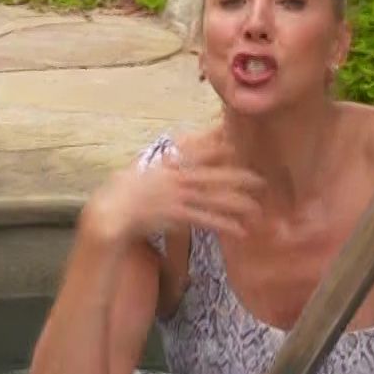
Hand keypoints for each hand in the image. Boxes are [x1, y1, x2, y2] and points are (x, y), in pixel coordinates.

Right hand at [85, 133, 264, 244]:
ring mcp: (178, 196)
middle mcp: (177, 177)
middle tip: (262, 180)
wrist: (111, 212)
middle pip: (216, 175)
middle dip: (240, 177)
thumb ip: (158, 163)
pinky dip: (225, 225)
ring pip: (216, 198)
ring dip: (238, 204)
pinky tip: (240, 230)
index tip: (239, 143)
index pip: (200, 150)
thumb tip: (169, 158)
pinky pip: (207, 220)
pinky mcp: (178, 216)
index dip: (221, 145)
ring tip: (256, 209)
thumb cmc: (121, 192)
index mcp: (169, 164)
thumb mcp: (139, 168)